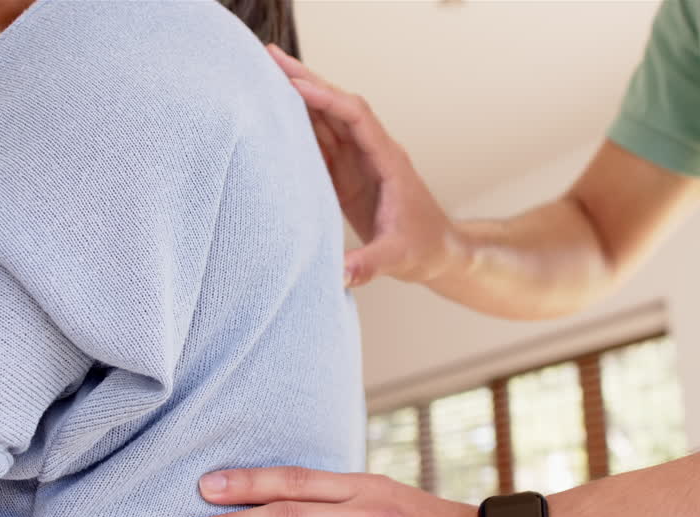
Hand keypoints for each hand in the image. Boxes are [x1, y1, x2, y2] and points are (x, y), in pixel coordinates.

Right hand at [267, 44, 459, 288]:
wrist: (436, 252)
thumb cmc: (422, 249)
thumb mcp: (397, 258)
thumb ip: (369, 265)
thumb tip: (340, 275)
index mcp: (387, 161)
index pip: (355, 117)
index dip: (326, 99)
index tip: (294, 86)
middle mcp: (372, 152)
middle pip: (336, 105)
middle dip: (305, 80)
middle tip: (270, 57)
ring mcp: (358, 161)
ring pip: (326, 118)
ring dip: (298, 96)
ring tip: (263, 75)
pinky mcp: (346, 174)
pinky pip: (320, 142)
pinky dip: (297, 124)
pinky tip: (273, 113)